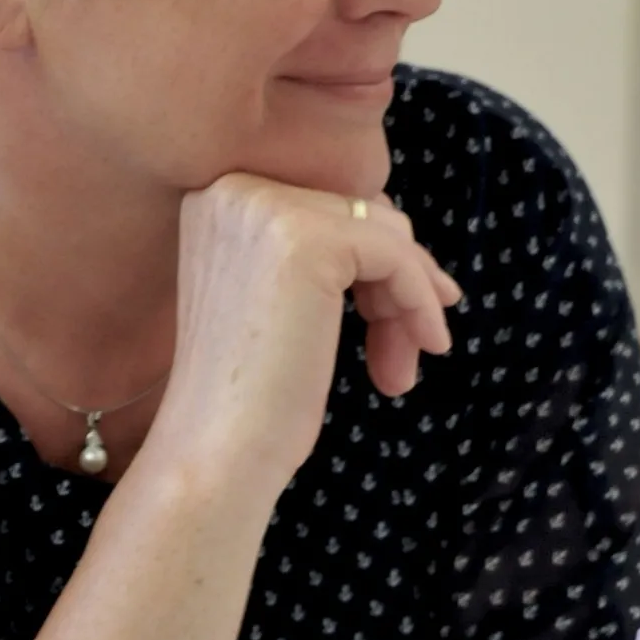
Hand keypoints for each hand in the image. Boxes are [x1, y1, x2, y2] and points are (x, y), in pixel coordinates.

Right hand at [141, 173, 460, 493]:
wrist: (214, 450)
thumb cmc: (245, 394)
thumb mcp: (272, 296)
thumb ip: (312, 249)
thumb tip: (402, 227)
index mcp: (215, 197)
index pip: (323, 201)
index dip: (368, 257)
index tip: (391, 314)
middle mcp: (233, 189)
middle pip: (357, 211)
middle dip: (393, 280)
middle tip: (407, 349)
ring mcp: (266, 209)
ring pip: (383, 230)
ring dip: (409, 296)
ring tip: (403, 364)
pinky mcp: (308, 240)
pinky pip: (396, 255)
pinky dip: (420, 301)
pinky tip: (424, 348)